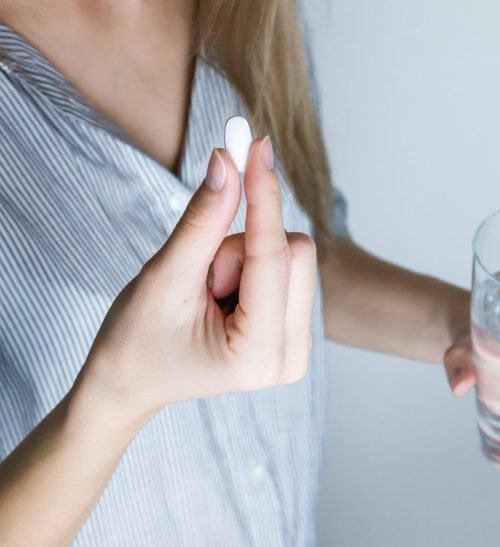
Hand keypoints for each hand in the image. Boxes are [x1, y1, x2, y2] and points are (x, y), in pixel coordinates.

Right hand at [79, 136, 316, 419]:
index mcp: (256, 355)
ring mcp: (297, 348)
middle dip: (243, 247)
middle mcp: (290, 358)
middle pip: (296, 253)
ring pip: (294, 258)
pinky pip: (289, 271)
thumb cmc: (137, 341)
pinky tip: (226, 296)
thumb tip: (228, 161)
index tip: (256, 144)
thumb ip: (202, 220)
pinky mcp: (294, 333)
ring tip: (209, 292)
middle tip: (203, 275)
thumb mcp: (165, 278)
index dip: (263, 195)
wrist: (133, 381)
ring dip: (245, 258)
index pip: (272, 256)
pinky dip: (254, 267)